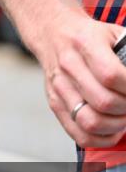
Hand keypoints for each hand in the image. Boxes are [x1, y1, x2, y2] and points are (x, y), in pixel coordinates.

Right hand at [33, 9, 125, 147]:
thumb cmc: (90, 36)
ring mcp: (59, 87)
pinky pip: (78, 134)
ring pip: (90, 122)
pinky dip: (101, 139)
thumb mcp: (114, 34)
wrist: (52, 32)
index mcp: (85, 43)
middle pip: (103, 102)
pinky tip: (114, 130)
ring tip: (125, 117)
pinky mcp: (54, 103)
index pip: (111, 75)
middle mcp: (68, 66)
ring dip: (117, 126)